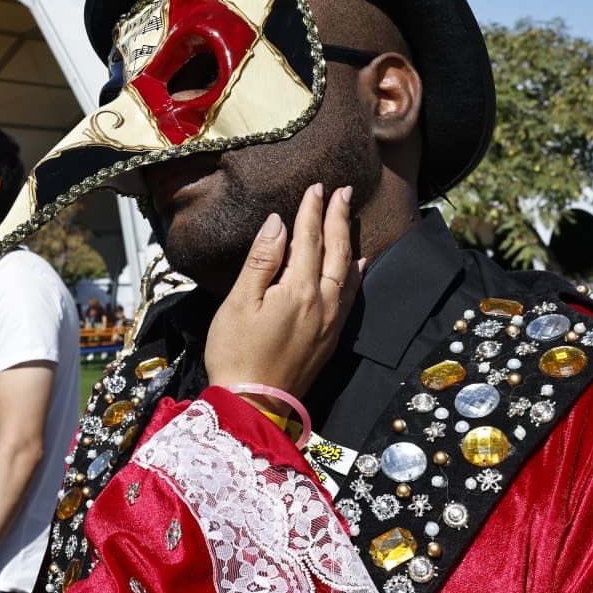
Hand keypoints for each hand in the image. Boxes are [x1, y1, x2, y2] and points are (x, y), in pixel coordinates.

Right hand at [205, 183, 360, 401]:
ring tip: (350, 219)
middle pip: (335, 251)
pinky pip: (350, 296)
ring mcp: (330, 322)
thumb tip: (279, 224)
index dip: (312, 211)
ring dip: (349, 242)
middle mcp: (323, 303)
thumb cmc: (236, 354)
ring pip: (347, 272)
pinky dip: (355, 275)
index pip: (309, 239)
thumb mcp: (239, 303)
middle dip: (338, 218)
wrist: (253, 405)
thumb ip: (262, 261)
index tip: (316, 188)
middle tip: (343, 192)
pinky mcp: (330, 339)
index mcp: (299, 290)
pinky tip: (357, 267)